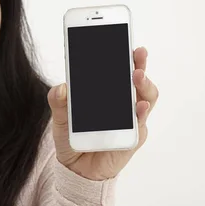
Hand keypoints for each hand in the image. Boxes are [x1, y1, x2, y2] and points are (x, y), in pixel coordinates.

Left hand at [48, 47, 158, 180]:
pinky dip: (140, 114)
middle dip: (139, 64)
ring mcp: (130, 121)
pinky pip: (139, 126)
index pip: (120, 69)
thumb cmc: (71, 136)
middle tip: (136, 52)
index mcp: (108, 92)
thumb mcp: (59, 116)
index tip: (124, 37)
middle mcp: (123, 104)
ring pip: (146, 99)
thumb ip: (58, 100)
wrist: (74, 168)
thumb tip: (62, 87)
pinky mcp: (131, 140)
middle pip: (138, 80)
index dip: (125, 53)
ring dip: (143, 85)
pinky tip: (138, 107)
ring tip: (136, 75)